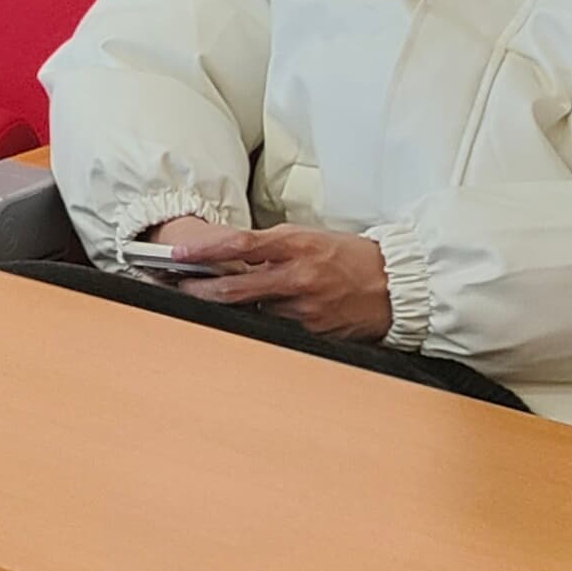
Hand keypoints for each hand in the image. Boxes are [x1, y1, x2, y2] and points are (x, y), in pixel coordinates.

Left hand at [157, 223, 390, 341]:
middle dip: (200, 290)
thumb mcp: (311, 238)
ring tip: (214, 300)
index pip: (241, 246)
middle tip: (176, 288)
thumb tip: (234, 253)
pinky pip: (277, 327)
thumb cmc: (351, 257)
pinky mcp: (314, 332)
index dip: (204, 252)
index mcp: (298, 246)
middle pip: (236, 288)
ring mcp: (306, 308)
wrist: (395, 285)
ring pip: (253, 311)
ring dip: (234, 307)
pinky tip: (262, 314)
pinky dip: (264, 319)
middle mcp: (299, 277)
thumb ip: (273, 246)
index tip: (178, 256)